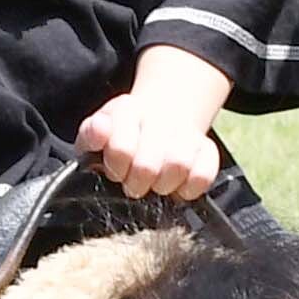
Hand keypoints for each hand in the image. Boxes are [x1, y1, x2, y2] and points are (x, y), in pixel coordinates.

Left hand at [77, 49, 232, 199]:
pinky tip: (176, 185)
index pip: (121, 148)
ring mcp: (187, 133)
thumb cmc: (118, 138)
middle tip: (133, 182)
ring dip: (163, 184)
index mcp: (127, 110)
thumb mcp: (94, 135)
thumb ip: (91, 135)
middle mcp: (159, 117)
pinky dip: (189, 188)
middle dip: (137, 183)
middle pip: (148, 166)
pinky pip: (203, 176)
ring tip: (155, 183)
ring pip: (179, 166)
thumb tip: (100, 128)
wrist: (157, 120)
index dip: (116, 167)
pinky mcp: (207, 150)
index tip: (115, 170)